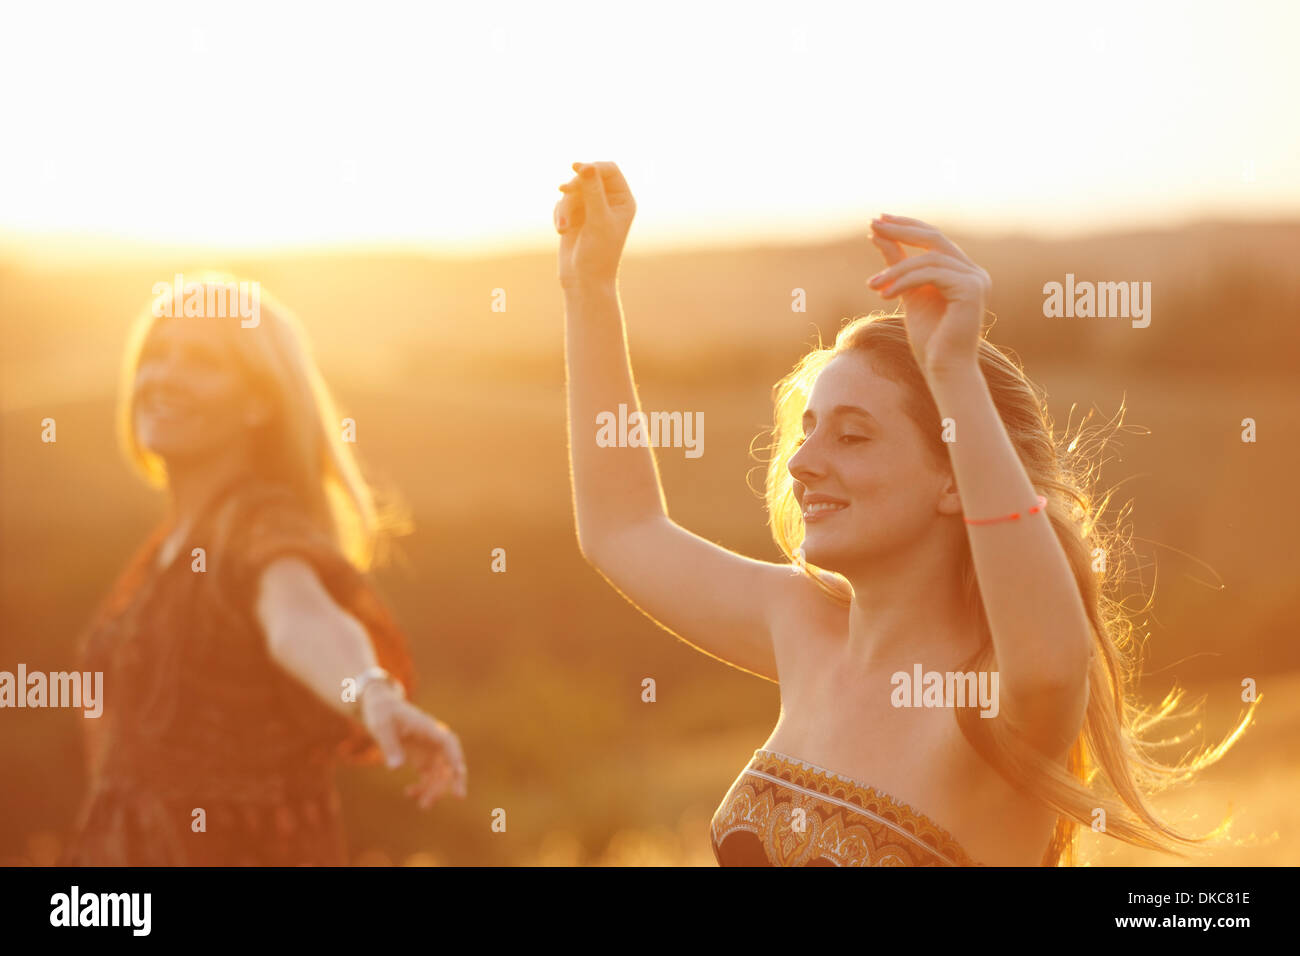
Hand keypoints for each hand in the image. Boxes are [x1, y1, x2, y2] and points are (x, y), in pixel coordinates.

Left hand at [360, 683, 466, 808]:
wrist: (380, 709)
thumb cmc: (382, 713)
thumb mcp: (382, 726)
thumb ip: (389, 746)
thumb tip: (396, 768)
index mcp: (429, 728)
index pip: (448, 743)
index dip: (455, 758)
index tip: (459, 773)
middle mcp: (434, 740)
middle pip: (451, 761)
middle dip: (455, 779)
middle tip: (458, 797)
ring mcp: (430, 751)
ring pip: (441, 773)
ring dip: (436, 789)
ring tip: (423, 806)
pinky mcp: (423, 759)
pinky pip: (429, 777)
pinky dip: (423, 787)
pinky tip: (409, 793)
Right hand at [554, 161, 635, 286]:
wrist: (585, 282)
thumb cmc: (598, 254)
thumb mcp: (597, 221)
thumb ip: (592, 192)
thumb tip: (587, 167)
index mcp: (623, 200)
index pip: (609, 170)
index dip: (592, 166)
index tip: (576, 168)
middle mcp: (609, 202)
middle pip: (588, 176)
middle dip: (575, 187)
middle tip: (563, 191)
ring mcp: (591, 208)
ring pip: (572, 190)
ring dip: (565, 206)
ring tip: (564, 227)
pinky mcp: (575, 216)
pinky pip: (562, 202)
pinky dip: (560, 214)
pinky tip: (561, 230)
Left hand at [866, 215, 989, 379]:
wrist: (944, 370)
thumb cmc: (928, 339)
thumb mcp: (907, 293)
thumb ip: (897, 264)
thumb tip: (878, 234)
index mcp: (962, 272)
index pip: (933, 239)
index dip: (906, 226)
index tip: (878, 220)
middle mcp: (974, 272)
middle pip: (934, 238)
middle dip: (901, 230)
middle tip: (873, 224)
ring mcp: (976, 279)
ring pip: (927, 260)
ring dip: (895, 270)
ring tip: (872, 284)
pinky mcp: (971, 289)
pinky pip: (931, 274)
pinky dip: (904, 281)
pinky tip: (884, 295)